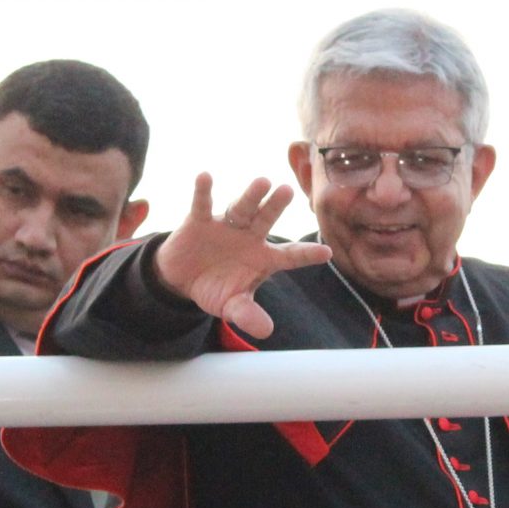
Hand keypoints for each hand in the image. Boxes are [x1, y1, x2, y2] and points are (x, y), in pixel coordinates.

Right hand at [149, 175, 333, 338]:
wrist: (182, 279)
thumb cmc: (216, 289)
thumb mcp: (232, 306)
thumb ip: (248, 315)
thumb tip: (266, 331)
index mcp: (264, 258)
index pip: (290, 256)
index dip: (306, 254)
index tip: (326, 253)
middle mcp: (249, 236)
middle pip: (266, 220)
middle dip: (276, 207)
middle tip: (288, 191)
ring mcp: (226, 225)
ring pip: (241, 208)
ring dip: (251, 196)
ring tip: (263, 182)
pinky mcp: (200, 220)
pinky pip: (203, 203)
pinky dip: (203, 191)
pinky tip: (205, 176)